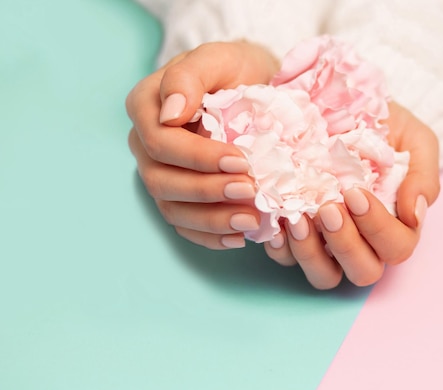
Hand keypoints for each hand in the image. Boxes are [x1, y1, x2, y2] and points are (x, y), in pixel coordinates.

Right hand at [126, 41, 279, 248]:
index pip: (160, 142)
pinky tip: (239, 237)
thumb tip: (170, 113)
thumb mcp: (219, 58)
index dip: (198, 157)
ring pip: (171, 208)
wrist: (254, 85)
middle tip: (250, 191)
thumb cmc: (235, 70)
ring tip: (250, 220)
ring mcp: (161, 173)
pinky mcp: (180, 196)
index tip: (241, 160)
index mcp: (146, 108)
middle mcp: (146, 145)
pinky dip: (210, 236)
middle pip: (161, 180)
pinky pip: (185, 225)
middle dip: (207, 191)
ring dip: (211, 220)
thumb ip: (190, 76)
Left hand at [264, 101, 439, 288]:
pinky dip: (280, 247)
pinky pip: (286, 260)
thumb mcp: (414, 140)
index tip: (355, 193)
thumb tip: (415, 215)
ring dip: (311, 253)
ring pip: (324, 276)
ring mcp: (327, 243)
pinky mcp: (295, 236)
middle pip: (363, 271)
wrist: (341, 102)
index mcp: (395, 224)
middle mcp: (362, 241)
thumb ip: (423, 176)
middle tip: (329, 209)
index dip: (378, 228)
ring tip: (297, 219)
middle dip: (346, 244)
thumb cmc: (383, 125)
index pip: (395, 247)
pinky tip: (276, 223)